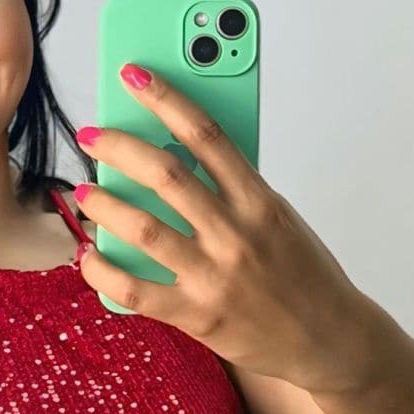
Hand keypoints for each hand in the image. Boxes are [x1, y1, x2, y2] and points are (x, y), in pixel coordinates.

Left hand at [73, 63, 379, 394]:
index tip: (133, 75)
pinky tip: (88, 255)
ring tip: (85, 191)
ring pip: (143, 228)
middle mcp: (236, 233)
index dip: (165, 97)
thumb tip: (174, 157)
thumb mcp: (277, 218)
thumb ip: (233, 191)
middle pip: (166, 174)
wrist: (329, 339)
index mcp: (259, 200)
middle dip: (119, 146)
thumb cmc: (301, 273)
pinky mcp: (198, 316)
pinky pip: (136, 290)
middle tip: (92, 134)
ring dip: (104, 204)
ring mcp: (215, 276)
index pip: (206, 133)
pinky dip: (103, 270)